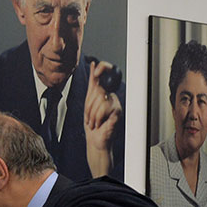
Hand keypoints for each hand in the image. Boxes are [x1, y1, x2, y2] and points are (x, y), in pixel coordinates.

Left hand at [83, 60, 122, 176]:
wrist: (95, 140)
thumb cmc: (92, 123)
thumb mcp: (88, 102)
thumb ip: (92, 84)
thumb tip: (93, 66)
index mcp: (104, 92)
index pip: (105, 74)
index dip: (102, 68)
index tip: (96, 66)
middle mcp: (111, 96)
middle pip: (97, 90)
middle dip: (89, 106)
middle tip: (89, 117)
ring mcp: (116, 104)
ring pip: (100, 100)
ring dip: (92, 114)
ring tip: (94, 121)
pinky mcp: (118, 112)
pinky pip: (104, 109)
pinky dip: (98, 118)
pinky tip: (100, 123)